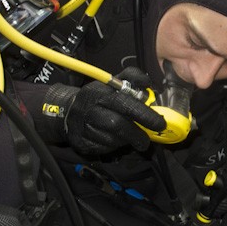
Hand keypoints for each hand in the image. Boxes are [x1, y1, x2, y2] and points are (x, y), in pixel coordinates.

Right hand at [43, 67, 165, 154]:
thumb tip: (148, 83)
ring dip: (127, 140)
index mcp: (99, 91)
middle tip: (148, 139)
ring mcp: (83, 127)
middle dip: (137, 133)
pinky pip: (104, 148)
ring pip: (112, 139)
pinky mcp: (81, 142)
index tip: (159, 122)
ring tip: (132, 137)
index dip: (143, 113)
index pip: (123, 102)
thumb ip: (131, 77)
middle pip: (117, 124)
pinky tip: (117, 140)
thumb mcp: (112, 82)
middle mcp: (89, 109)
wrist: (67, 112)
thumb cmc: (98, 97)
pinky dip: (115, 146)